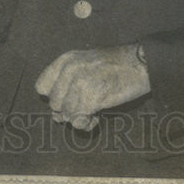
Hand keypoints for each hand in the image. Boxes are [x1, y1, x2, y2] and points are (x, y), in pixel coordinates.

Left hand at [35, 44, 150, 130]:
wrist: (142, 63)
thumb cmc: (116, 65)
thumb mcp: (86, 64)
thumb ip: (68, 85)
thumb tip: (56, 116)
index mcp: (66, 60)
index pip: (41, 86)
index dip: (54, 97)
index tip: (69, 98)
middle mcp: (70, 70)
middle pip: (54, 104)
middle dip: (69, 109)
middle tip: (87, 106)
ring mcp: (80, 83)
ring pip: (67, 114)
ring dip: (80, 117)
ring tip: (94, 111)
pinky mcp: (92, 98)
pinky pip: (79, 121)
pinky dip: (87, 123)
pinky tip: (97, 117)